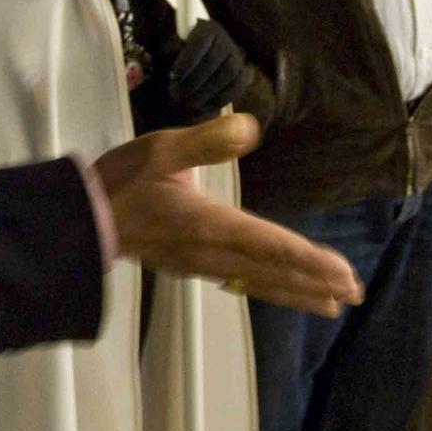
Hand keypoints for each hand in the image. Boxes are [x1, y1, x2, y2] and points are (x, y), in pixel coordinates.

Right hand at [94, 114, 361, 316]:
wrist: (80, 220)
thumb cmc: (121, 183)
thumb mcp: (162, 148)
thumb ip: (208, 140)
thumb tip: (250, 127)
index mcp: (211, 226)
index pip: (271, 246)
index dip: (310, 261)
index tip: (343, 275)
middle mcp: (212, 253)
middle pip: (272, 272)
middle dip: (313, 283)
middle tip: (351, 293)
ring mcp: (200, 264)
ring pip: (257, 283)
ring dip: (295, 292)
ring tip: (328, 304)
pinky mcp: (188, 266)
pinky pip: (239, 282)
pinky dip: (267, 288)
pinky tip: (273, 288)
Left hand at [168, 21, 248, 118]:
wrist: (204, 57)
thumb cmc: (183, 52)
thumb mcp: (173, 47)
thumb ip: (172, 51)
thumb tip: (175, 59)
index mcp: (207, 29)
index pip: (199, 42)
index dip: (186, 61)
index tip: (172, 76)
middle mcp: (226, 39)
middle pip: (213, 60)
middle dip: (193, 81)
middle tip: (177, 95)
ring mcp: (237, 56)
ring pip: (228, 73)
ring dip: (207, 92)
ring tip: (189, 104)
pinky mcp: (244, 73)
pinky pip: (238, 86)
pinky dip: (220, 99)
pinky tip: (204, 107)